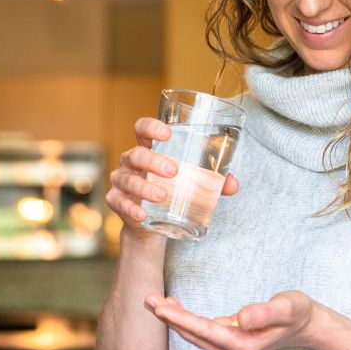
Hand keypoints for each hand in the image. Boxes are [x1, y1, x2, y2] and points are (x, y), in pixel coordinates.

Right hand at [106, 117, 239, 239]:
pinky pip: (119, 203)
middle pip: (136, 155)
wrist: (152, 223)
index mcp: (149, 149)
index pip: (142, 129)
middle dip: (154, 161)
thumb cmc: (172, 190)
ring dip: (145, 188)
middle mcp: (131, 162)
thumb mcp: (191, 182)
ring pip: (128, 180)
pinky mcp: (117, 202)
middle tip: (174, 171)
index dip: (151, 127)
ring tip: (163, 196)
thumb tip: (233, 185)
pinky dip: (131, 209)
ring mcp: (122, 181)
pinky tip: (142, 215)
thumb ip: (212, 181)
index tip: (167, 132)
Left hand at [144, 291, 315, 349]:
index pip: (204, 330)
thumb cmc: (298, 313)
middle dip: (168, 317)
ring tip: (153, 301)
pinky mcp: (229, 341)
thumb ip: (265, 312)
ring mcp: (230, 349)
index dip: (180, 319)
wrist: (307, 325)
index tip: (159, 308)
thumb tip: (241, 317)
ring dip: (174, 319)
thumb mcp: (287, 307)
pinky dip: (185, 320)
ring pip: (194, 334)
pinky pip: (201, 331)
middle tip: (146, 298)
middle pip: (193, 334)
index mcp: (243, 344)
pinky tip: (174, 307)